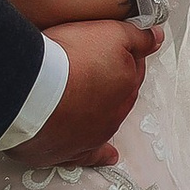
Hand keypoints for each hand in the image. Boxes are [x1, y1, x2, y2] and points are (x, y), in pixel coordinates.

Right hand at [22, 16, 161, 168]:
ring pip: (105, 122)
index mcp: (126, 84)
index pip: (132, 68)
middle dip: (107, 83)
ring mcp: (95, 134)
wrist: (32, 91)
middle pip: (118, 95)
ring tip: (84, 98)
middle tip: (90, 68)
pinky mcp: (72, 150)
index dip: (121, 55)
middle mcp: (115, 112)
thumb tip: (157, 38)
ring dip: (98, 111)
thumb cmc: (67, 61)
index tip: (108, 49)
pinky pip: (92, 156)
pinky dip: (101, 155)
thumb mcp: (110, 33)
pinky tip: (109, 156)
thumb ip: (137, 36)